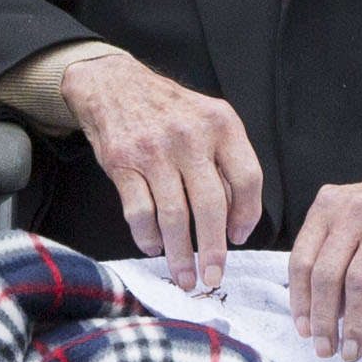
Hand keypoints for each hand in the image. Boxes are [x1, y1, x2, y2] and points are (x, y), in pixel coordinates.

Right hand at [61, 49, 261, 289]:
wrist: (113, 84)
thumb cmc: (169, 111)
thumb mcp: (208, 120)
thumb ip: (225, 163)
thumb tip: (235, 222)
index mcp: (221, 124)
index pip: (248, 178)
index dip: (247, 215)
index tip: (239, 238)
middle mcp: (189, 135)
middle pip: (211, 205)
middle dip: (213, 249)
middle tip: (213, 276)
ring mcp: (154, 149)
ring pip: (174, 215)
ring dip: (180, 254)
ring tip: (185, 277)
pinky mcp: (122, 162)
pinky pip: (139, 211)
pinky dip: (147, 237)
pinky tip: (153, 247)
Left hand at [283, 139, 361, 359]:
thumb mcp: (356, 212)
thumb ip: (334, 246)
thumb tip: (319, 305)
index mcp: (328, 205)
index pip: (300, 260)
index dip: (299, 300)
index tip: (304, 331)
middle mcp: (352, 211)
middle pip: (326, 275)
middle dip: (323, 320)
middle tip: (325, 351)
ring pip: (359, 283)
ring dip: (355, 325)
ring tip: (353, 351)